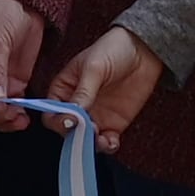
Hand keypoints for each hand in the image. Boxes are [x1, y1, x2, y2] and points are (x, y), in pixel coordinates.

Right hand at [49, 25, 166, 145]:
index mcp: (64, 90)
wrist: (143, 51)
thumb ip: (84, 91)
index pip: (51, 112)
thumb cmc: (113, 49)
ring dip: (90, 144)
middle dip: (75, 135)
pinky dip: (107, 146)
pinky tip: (111, 141)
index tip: (71, 120)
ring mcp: (94, 116)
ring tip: (101, 138)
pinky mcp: (113, 124)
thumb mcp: (94, 67)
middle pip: (66, 130)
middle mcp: (76, 106)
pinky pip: (106, 142)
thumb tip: (74, 113)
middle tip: (88, 130)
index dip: (57, 120)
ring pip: (85, 140)